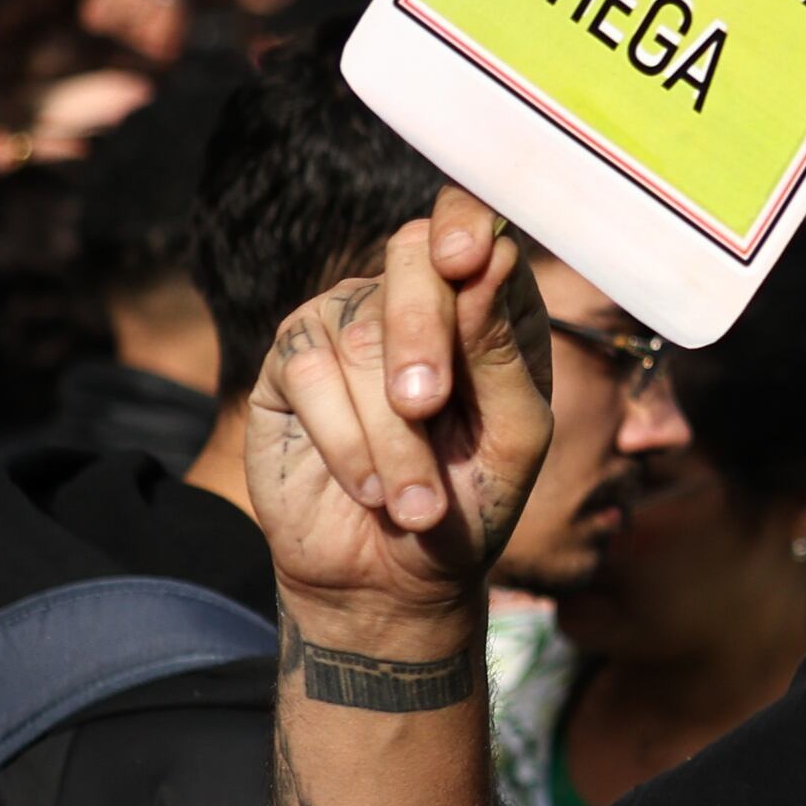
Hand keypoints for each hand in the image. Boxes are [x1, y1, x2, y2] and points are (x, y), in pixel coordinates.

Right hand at [244, 189, 548, 641]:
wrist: (397, 579)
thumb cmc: (472, 502)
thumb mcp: (514, 438)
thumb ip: (503, 353)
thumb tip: (486, 259)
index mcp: (485, 305)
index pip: (475, 227)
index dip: (467, 230)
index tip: (467, 259)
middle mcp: (414, 301)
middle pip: (410, 257)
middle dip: (421, 331)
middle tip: (426, 405)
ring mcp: (346, 325)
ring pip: (360, 337)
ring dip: (391, 434)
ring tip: (416, 503)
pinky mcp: (290, 367)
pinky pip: (308, 374)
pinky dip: (345, 442)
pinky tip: (370, 490)